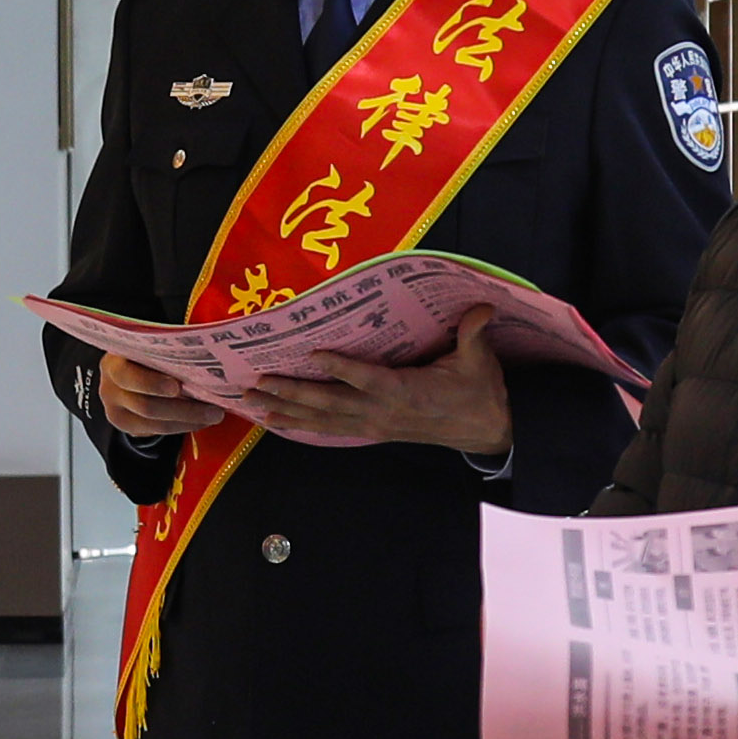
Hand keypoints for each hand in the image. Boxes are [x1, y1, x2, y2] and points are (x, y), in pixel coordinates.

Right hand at [94, 349, 220, 443]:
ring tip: (213, 415)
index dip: (152, 383)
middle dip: (184, 409)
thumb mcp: (146, 348)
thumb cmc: (142, 355)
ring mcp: (117, 412)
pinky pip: (157, 432)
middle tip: (213, 409)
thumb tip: (203, 359)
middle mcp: (110, 390)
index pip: (127, 376)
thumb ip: (163, 352)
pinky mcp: (128, 428)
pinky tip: (200, 421)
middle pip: (146, 406)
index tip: (177, 387)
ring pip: (155, 424)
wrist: (125, 373)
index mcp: (113, 364)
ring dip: (188, 421)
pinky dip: (182, 426)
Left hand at [253, 308, 513, 457]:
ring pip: (323, 421)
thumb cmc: (478, 391)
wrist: (484, 431)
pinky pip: (330, 430)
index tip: (312, 354)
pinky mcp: (372, 431)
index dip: (341, 367)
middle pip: (330, 404)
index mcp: (406, 392)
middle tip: (258, 385)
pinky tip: (277, 420)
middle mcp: (382, 412)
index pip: (367, 379)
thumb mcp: (479, 361)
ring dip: (287, 411)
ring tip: (254, 404)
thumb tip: (483, 307)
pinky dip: (301, 425)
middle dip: (292, 394)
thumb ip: (474, 333)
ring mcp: (374, 425)